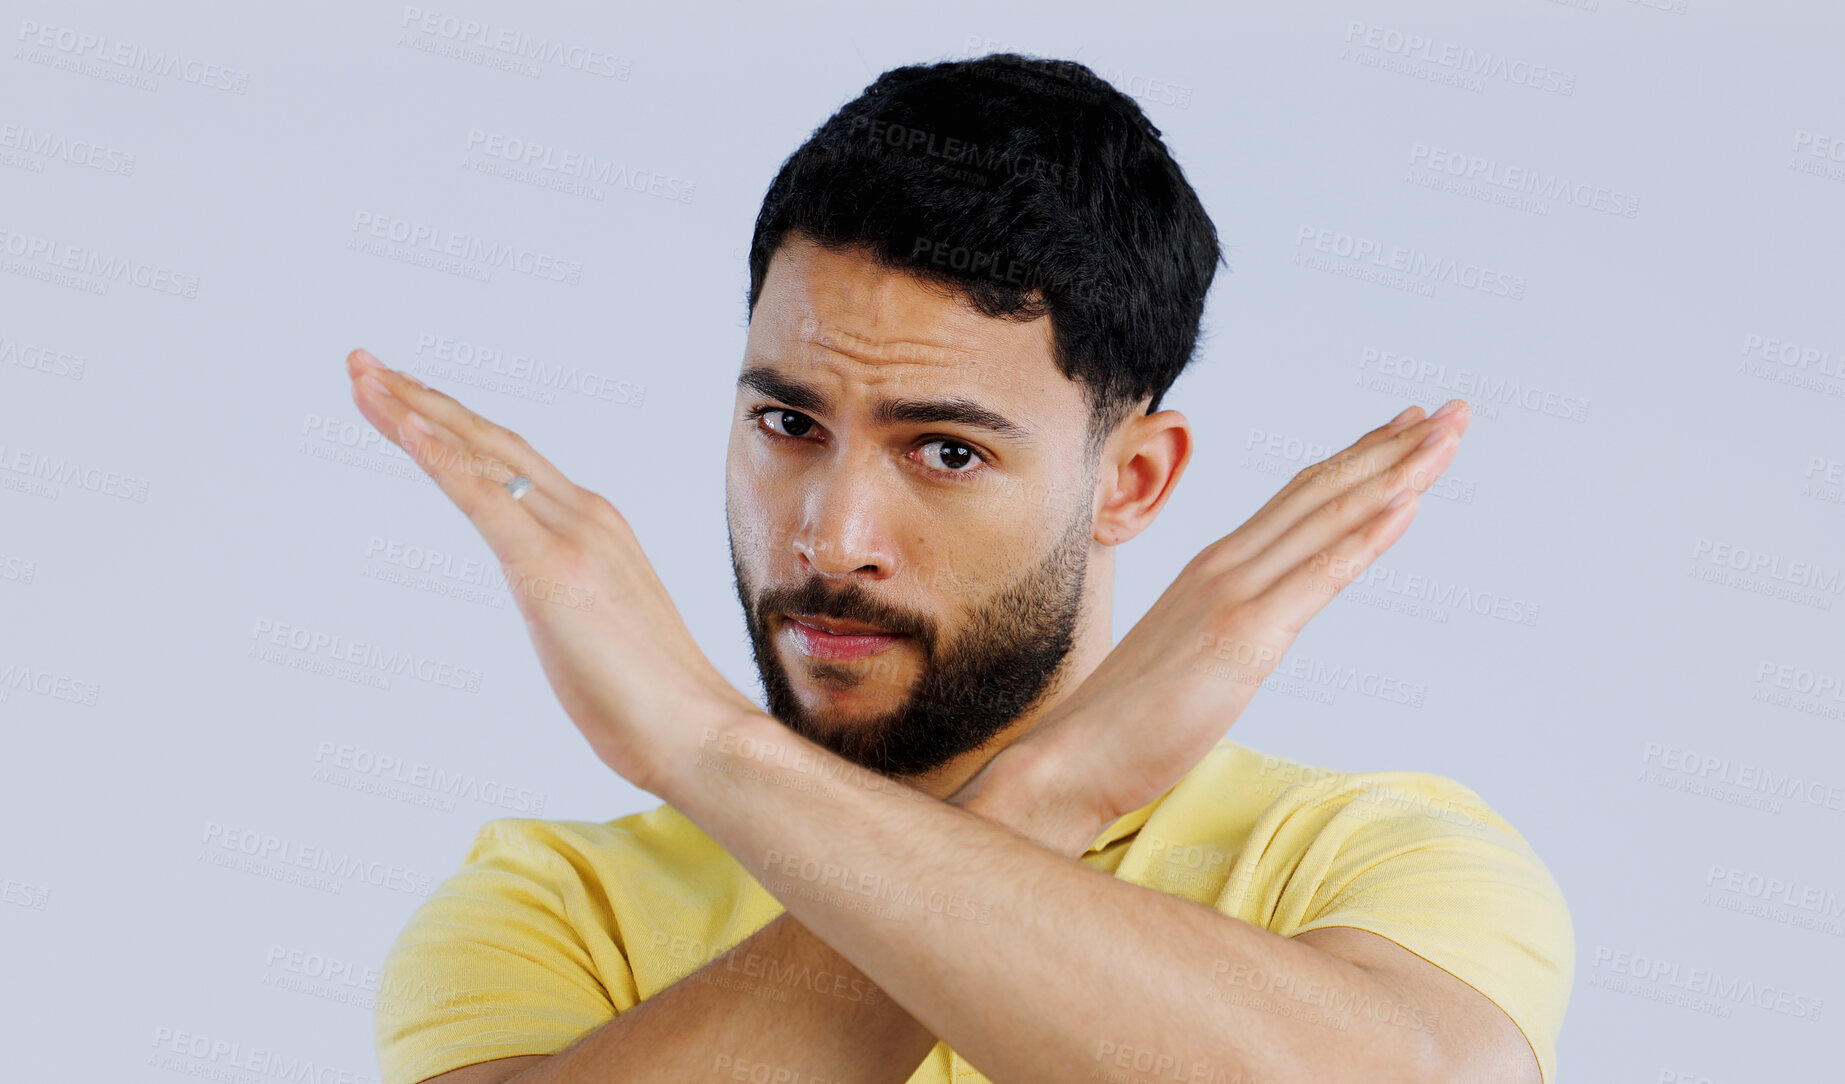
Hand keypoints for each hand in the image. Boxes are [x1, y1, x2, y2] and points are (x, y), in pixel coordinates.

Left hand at [342, 348, 762, 794]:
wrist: (696, 731)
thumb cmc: (652, 702)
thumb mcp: (597, 631)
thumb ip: (568, 601)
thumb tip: (553, 610)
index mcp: (596, 526)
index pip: (508, 458)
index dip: (450, 423)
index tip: (399, 398)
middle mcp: (585, 514)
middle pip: (488, 438)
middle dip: (418, 397)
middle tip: (360, 364)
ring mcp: (571, 536)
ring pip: (481, 452)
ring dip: (414, 409)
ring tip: (361, 376)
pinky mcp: (552, 569)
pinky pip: (485, 499)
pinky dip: (440, 456)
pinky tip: (402, 426)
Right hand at [961, 401, 1471, 843]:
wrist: (1073, 755)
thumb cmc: (1125, 720)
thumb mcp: (1189, 656)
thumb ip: (1223, 628)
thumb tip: (1249, 631)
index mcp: (1214, 567)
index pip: (1298, 498)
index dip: (1356, 459)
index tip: (1405, 430)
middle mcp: (1226, 564)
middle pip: (1322, 490)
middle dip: (1392, 448)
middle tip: (1451, 412)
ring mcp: (1235, 595)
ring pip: (1329, 518)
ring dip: (1396, 473)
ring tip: (1447, 439)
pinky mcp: (1245, 637)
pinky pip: (1319, 578)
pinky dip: (1366, 536)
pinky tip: (1408, 505)